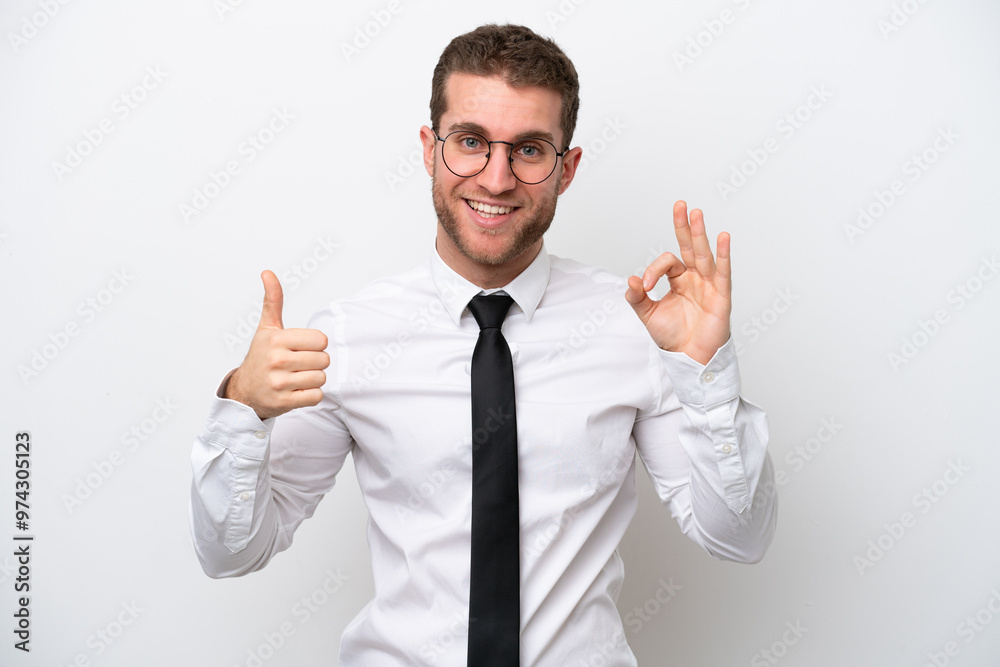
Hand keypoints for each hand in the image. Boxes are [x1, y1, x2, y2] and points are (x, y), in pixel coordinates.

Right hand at [225, 271, 329, 419]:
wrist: (245, 392)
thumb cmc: (261, 357)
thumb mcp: (267, 328)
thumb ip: (273, 301)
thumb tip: (268, 273)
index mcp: (276, 339)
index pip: (321, 340)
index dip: (316, 344)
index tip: (301, 347)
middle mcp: (276, 360)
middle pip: (324, 360)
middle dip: (315, 362)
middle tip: (298, 364)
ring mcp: (279, 383)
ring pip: (321, 378)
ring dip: (313, 379)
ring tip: (296, 377)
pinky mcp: (284, 402)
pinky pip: (316, 396)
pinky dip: (310, 395)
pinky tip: (296, 391)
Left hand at [625, 201, 731, 364]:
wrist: (689, 358)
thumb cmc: (674, 337)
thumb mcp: (649, 315)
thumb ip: (637, 298)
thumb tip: (630, 280)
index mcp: (679, 280)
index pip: (667, 263)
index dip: (653, 270)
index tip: (644, 286)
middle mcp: (695, 278)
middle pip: (689, 247)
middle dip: (684, 226)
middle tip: (680, 205)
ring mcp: (709, 285)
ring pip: (703, 255)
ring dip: (699, 234)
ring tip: (695, 213)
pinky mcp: (721, 296)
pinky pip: (723, 272)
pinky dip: (723, 254)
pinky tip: (722, 237)